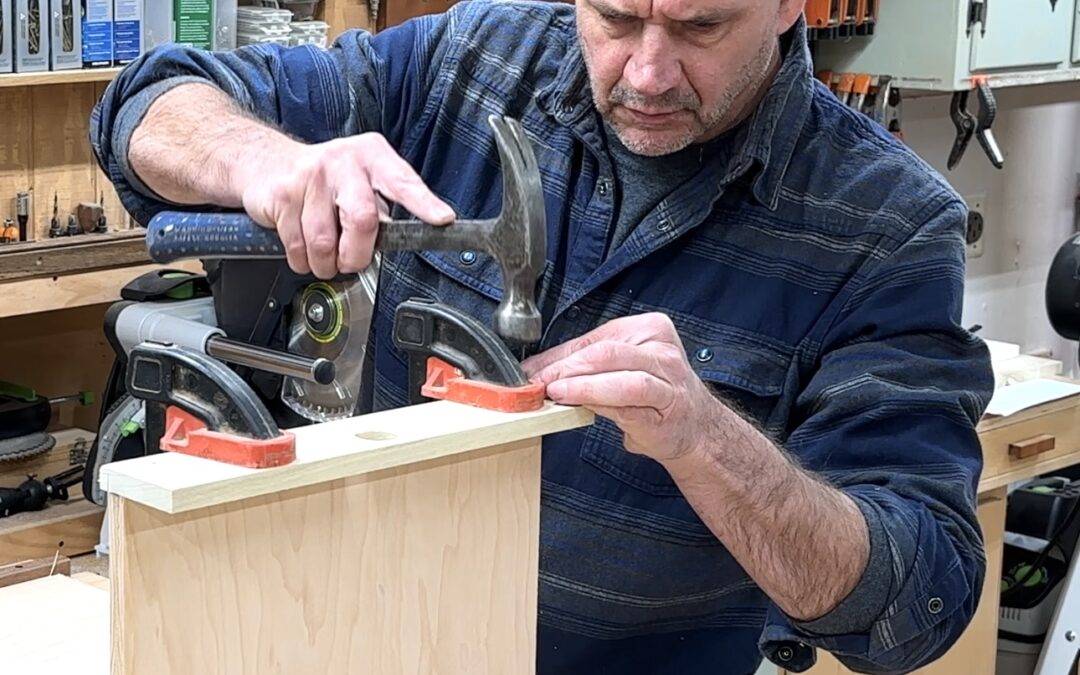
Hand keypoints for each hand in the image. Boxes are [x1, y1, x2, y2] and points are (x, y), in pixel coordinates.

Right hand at [240, 133, 455, 279]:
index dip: (423, 203)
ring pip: (325, 242)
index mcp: (371, 156)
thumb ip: (383, 205)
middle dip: (357, 255)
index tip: (442, 219)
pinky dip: (303, 260)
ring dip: (325, 263)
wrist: (266, 162)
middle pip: (362, 220)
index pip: (402, 182)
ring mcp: (311, 177)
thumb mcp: (360, 179)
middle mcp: (343, 161)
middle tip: (351, 260)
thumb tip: (403, 239)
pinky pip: (298, 247)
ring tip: (325, 255)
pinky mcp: (283, 195)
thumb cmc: (325, 178)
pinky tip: (304, 248)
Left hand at [522, 313, 721, 461]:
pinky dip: (601, 404)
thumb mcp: (623, 369)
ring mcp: (668, 381)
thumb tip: (540, 369)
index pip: (595, 338)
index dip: (559, 355)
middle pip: (605, 353)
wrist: (698, 429)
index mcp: (650, 330)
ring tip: (556, 391)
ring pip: (620, 376)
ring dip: (582, 385)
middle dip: (565, 367)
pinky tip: (580, 406)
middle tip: (539, 381)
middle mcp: (661, 352)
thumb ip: (587, 365)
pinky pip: (630, 405)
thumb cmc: (656, 396)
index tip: (533, 369)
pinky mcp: (666, 411)